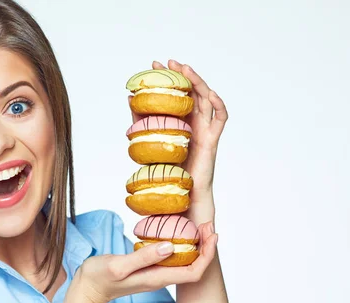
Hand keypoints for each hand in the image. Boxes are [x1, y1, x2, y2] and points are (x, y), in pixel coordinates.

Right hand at [73, 224, 218, 302]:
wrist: (88, 289)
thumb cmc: (100, 278)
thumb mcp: (118, 265)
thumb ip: (143, 257)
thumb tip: (171, 246)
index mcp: (158, 278)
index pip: (194, 272)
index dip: (207, 255)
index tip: (211, 235)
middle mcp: (161, 278)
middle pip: (194, 267)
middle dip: (206, 247)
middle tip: (208, 224)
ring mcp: (155, 273)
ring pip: (185, 262)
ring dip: (196, 245)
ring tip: (199, 225)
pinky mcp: (149, 268)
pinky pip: (173, 258)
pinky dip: (182, 244)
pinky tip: (178, 232)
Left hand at [128, 60, 227, 225]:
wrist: (183, 194)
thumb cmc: (170, 171)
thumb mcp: (154, 141)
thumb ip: (143, 121)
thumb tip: (129, 98)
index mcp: (182, 122)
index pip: (177, 95)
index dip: (168, 80)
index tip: (154, 67)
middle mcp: (195, 123)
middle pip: (192, 92)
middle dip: (182, 75)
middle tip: (168, 62)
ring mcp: (205, 129)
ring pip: (206, 99)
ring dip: (197, 81)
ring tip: (185, 69)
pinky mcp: (212, 139)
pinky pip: (220, 118)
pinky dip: (218, 103)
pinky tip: (209, 93)